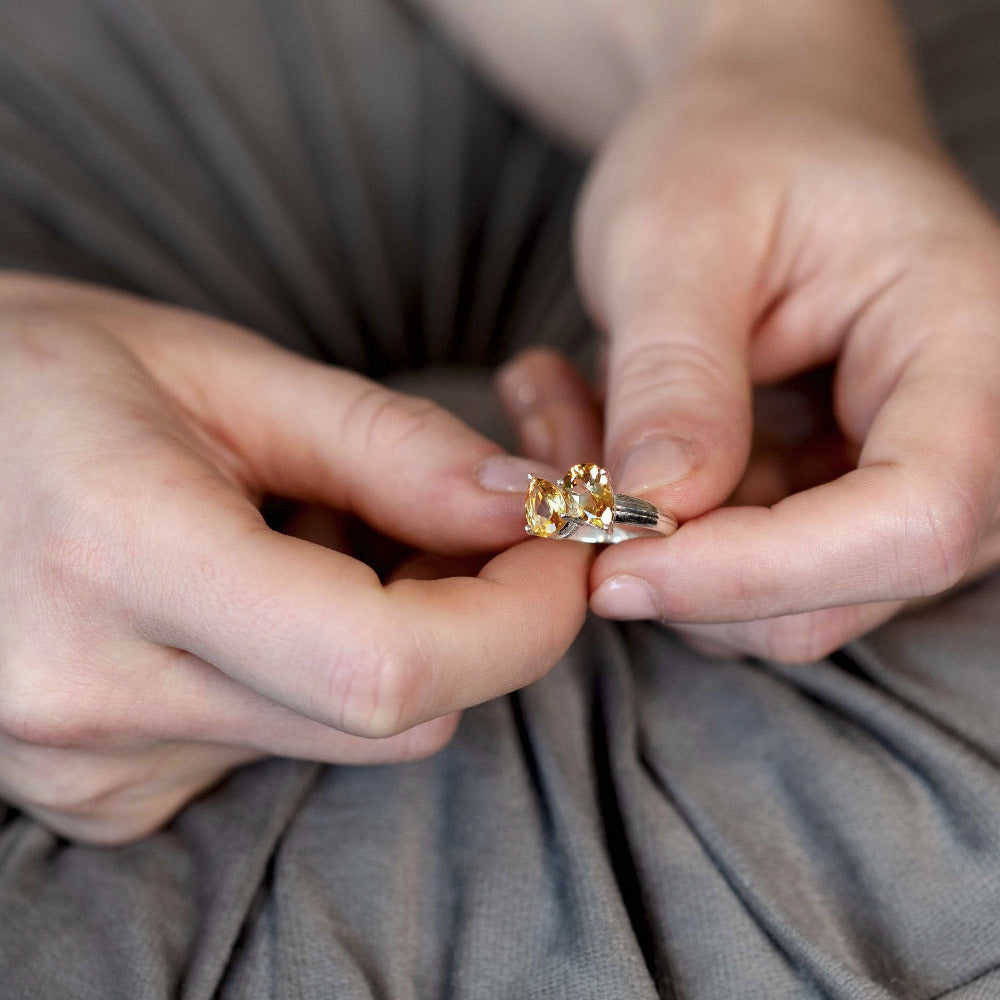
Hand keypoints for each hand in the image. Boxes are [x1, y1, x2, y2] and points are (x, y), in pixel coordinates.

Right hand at [0, 273, 589, 842]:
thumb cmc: (49, 375)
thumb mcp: (223, 373)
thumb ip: (390, 448)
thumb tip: (527, 507)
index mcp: (120, 553)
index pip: (388, 664)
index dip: (518, 618)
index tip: (559, 546)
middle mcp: (95, 693)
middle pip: (395, 713)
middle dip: (477, 623)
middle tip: (456, 522)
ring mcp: (94, 764)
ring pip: (352, 733)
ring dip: (396, 643)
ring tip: (318, 539)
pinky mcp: (106, 793)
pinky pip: (286, 747)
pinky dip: (321, 676)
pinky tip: (261, 597)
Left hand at [502, 24, 999, 661]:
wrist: (759, 124)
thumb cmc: (736, 141)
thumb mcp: (681, 232)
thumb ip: (677, 374)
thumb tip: (657, 508)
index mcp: (972, 342)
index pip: (912, 519)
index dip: (758, 571)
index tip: (614, 565)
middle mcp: (968, 432)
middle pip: (840, 589)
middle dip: (681, 571)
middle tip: (557, 483)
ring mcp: (900, 476)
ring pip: (774, 600)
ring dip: (648, 544)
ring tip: (565, 419)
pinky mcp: (835, 495)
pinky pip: (740, 566)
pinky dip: (652, 526)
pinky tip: (591, 432)